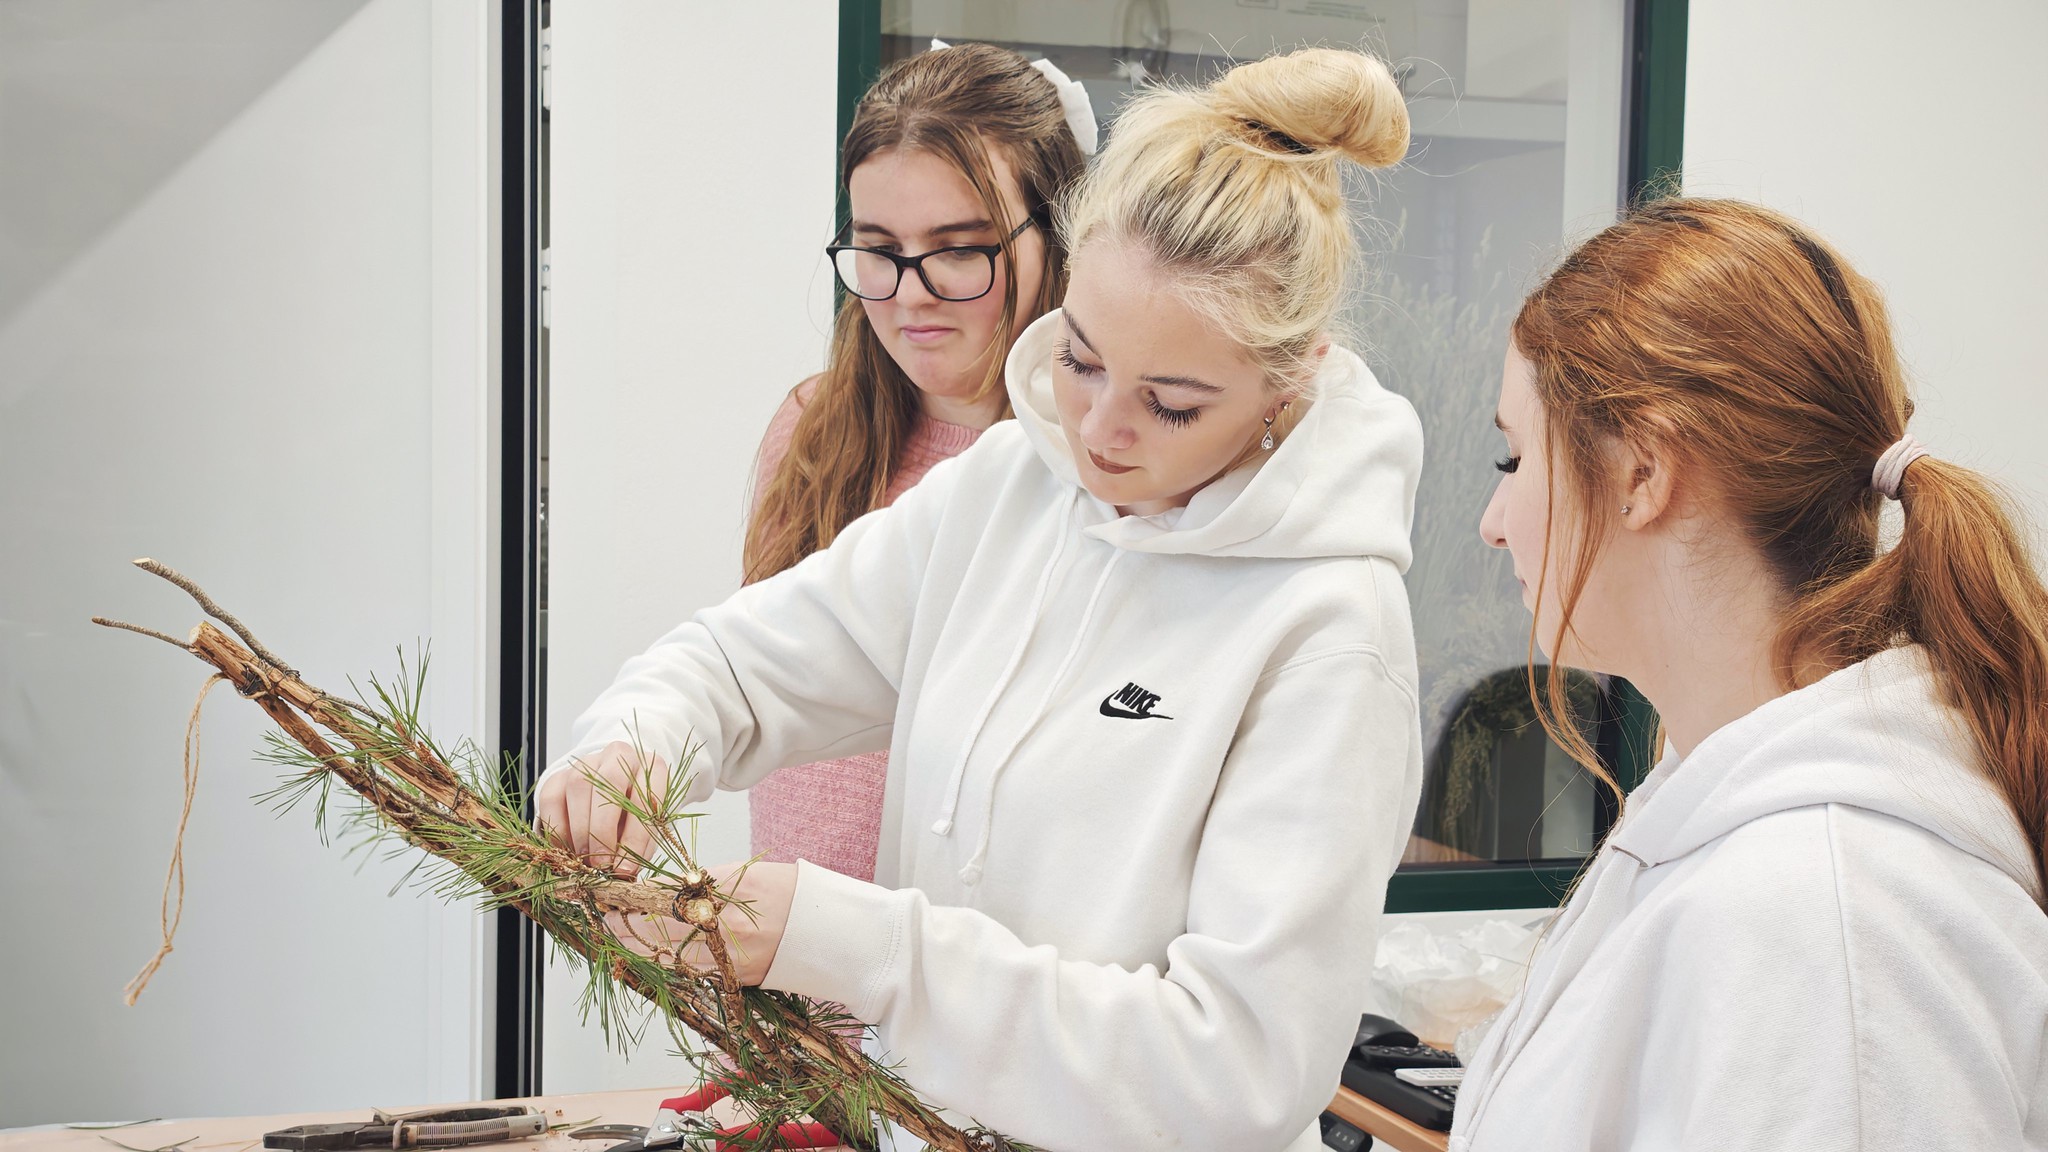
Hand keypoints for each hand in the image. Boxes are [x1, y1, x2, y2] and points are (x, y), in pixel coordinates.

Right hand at [533, 740, 670, 876]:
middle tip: (601, 864)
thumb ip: (638, 847)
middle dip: (603, 830)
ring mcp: (587, 762)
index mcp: (652, 767)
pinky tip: (567, 849)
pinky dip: (558, 829)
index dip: (636, 837)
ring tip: (584, 859)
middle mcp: (620, 756)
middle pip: (609, 784)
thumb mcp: (646, 828)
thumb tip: (622, 873)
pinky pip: (552, 799)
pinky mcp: (559, 775)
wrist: (614, 791)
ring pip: (578, 787)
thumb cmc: (635, 813)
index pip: (646, 798)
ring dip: (580, 830)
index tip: (626, 868)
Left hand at [604, 861, 798, 985]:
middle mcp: (724, 928)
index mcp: (726, 895)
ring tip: (618, 937)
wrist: (825, 930)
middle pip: (660, 930)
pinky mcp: (734, 979)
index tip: (613, 895)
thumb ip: (703, 883)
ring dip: (640, 947)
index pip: (666, 897)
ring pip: (670, 956)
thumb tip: (664, 889)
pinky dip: (667, 963)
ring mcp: (728, 958)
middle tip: (605, 918)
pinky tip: (651, 956)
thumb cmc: (786, 892)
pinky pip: (691, 972)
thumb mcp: (743, 874)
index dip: (634, 898)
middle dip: (627, 925)